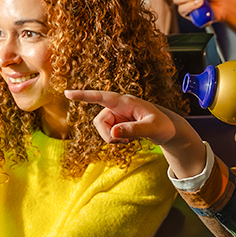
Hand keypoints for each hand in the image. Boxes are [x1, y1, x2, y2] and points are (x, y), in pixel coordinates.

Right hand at [64, 89, 178, 144]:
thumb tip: (114, 133)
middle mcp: (118, 106)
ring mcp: (116, 115)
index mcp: (126, 102)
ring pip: (101, 129)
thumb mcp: (151, 128)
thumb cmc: (163, 125)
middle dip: (107, 136)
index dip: (84, 96)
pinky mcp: (116, 123)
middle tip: (123, 142)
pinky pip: (106, 133)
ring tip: (129, 140)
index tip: (67, 93)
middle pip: (98, 121)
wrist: (167, 129)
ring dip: (112, 139)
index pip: (102, 97)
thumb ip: (133, 130)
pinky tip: (128, 139)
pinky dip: (115, 140)